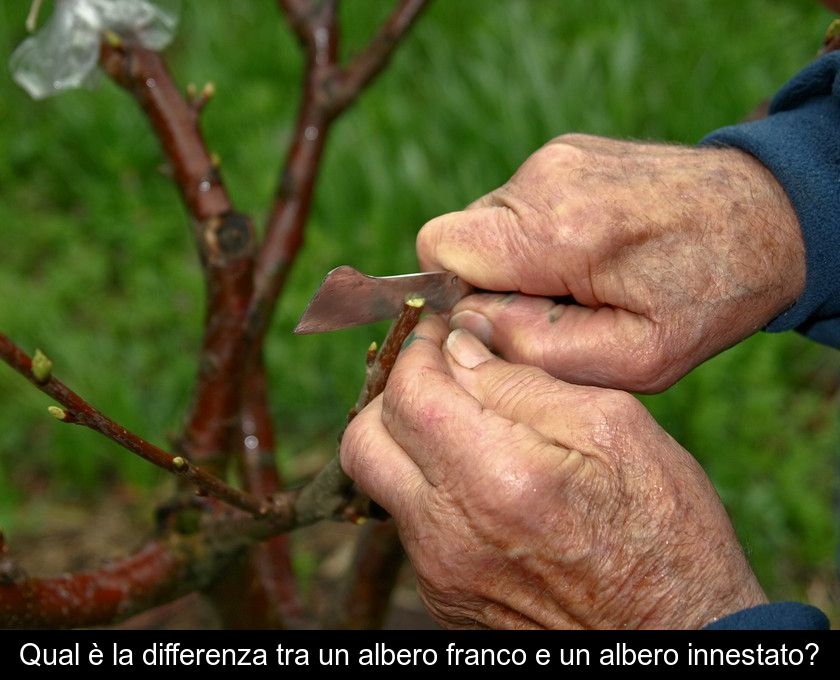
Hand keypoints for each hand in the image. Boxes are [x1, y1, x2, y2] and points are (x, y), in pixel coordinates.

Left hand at [340, 316, 766, 628]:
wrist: (676, 633)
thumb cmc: (662, 531)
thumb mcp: (613, 429)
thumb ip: (524, 382)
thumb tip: (462, 347)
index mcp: (497, 477)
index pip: (409, 391)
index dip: (418, 348)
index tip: (441, 331)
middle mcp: (450, 532)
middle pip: (364, 440)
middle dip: (394, 394)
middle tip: (439, 374)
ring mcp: (441, 572)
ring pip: (383, 482)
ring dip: (411, 441)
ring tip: (466, 424)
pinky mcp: (445, 597)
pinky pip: (412, 524)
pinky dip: (433, 487)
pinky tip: (482, 480)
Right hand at [417, 134, 804, 391]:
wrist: (768, 217)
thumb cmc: (707, 296)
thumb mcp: (633, 357)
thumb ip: (537, 350)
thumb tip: (467, 326)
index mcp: (557, 230)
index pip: (439, 250)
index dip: (456, 295)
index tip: (505, 321)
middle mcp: (545, 178)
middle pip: (459, 238)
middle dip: (492, 284)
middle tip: (558, 308)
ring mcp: (555, 156)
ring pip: (488, 223)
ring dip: (518, 262)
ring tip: (583, 279)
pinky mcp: (565, 151)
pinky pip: (518, 206)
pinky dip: (538, 237)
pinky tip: (591, 251)